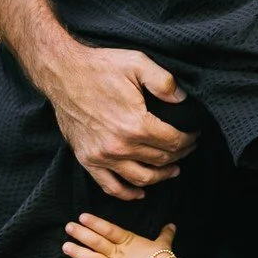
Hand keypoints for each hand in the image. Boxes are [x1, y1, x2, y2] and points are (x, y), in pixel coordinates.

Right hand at [38, 35, 197, 200]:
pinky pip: (110, 186)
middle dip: (179, 155)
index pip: (173, 141)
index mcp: (135, 124)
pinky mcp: (87, 159)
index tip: (195, 134)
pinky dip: (127, 194)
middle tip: (187, 148)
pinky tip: (140, 192)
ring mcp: (102, 156)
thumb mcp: (138, 63)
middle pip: (160, 160)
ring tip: (172, 169)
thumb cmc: (100, 67)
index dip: (189, 139)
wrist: (62, 73)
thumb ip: (164, 83)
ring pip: (141, 178)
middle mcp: (119, 146)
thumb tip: (183, 101)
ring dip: (161, 176)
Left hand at [64, 213, 175, 257]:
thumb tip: (171, 225)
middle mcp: (119, 253)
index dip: (95, 223)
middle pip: (97, 242)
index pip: (109, 230)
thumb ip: (165, 234)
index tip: (82, 216)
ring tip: (65, 246)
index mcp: (129, 241)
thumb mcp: (164, 243)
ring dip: (78, 252)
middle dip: (81, 234)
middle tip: (68, 227)